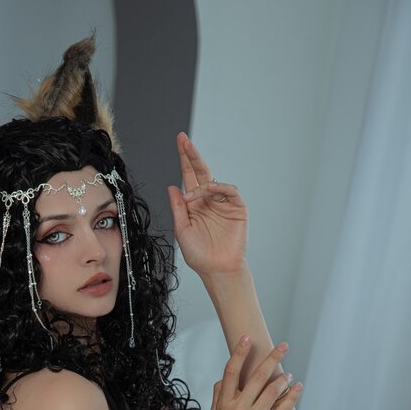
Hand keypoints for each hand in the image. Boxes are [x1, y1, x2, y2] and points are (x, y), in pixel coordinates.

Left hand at [166, 132, 247, 276]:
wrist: (217, 269)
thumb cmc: (199, 254)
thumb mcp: (182, 229)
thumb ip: (178, 207)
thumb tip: (172, 186)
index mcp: (194, 204)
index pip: (188, 177)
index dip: (184, 159)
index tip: (179, 141)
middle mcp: (208, 200)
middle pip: (200, 172)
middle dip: (192, 155)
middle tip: (183, 140)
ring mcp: (224, 203)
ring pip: (213, 181)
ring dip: (201, 183)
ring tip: (192, 196)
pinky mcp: (238, 208)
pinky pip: (230, 190)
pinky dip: (219, 187)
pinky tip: (209, 191)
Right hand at [210, 337, 302, 409]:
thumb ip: (219, 396)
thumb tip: (223, 378)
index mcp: (224, 403)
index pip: (231, 372)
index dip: (239, 353)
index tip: (248, 338)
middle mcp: (237, 409)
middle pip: (256, 376)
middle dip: (272, 358)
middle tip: (284, 345)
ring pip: (271, 391)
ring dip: (283, 378)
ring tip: (289, 374)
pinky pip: (282, 409)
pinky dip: (292, 396)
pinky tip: (297, 387)